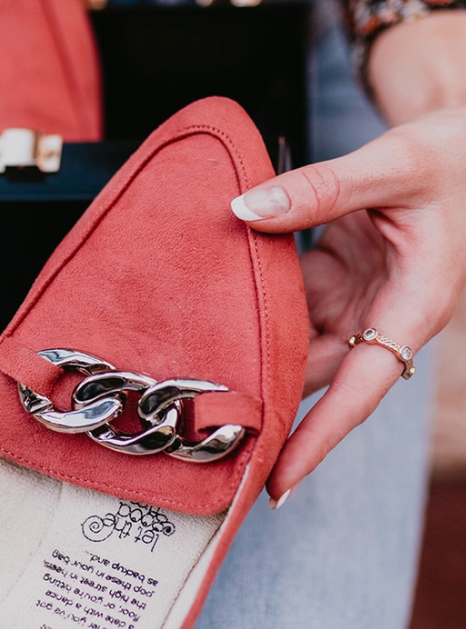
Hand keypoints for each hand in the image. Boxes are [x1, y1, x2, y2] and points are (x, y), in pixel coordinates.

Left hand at [230, 106, 465, 502]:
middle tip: (201, 434)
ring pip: (293, 346)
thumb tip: (244, 209)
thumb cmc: (447, 158)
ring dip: (249, 355)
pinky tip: (205, 314)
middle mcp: (384, 318)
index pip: (361, 390)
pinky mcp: (335, 285)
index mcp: (414, 307)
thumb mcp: (393, 164)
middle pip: (314, 377)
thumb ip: (321, 187)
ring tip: (189, 380)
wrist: (459, 146)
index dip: (317, 439)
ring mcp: (356, 304)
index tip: (276, 482)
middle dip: (264, 404)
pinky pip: (286, 309)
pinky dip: (251, 310)